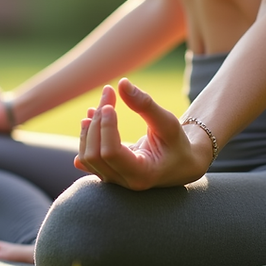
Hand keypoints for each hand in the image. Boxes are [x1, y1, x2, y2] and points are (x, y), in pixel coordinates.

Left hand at [74, 78, 209, 189]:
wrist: (180, 164)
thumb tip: (122, 83)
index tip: (110, 105)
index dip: (105, 127)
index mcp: (142, 174)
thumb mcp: (168, 123)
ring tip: (97, 106)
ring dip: (88, 128)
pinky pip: (86, 159)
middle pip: (95, 153)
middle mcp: (124, 181)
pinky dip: (85, 137)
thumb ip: (146, 105)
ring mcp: (113, 180)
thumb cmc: (177, 143)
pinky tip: (88, 119)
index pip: (111, 153)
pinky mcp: (107, 174)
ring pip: (86, 156)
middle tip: (108, 94)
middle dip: (97, 121)